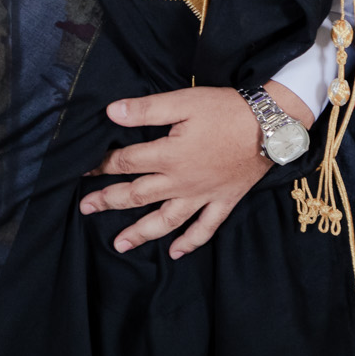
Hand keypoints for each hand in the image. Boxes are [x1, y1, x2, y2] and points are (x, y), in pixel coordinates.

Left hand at [78, 81, 310, 257]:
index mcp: (168, 156)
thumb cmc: (225, 111)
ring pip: (166, 220)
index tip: (82, 171)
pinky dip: (190, 242)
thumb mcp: (183, 102)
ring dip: (141, 233)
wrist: (271, 127)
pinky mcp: (224, 201)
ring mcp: (203, 196)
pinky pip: (205, 228)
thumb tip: (110, 113)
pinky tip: (176, 253)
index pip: (125, 162)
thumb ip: (146, 110)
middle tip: (86, 208)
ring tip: (119, 244)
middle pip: (137, 195)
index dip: (101, 166)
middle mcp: (181, 182)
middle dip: (109, 201)